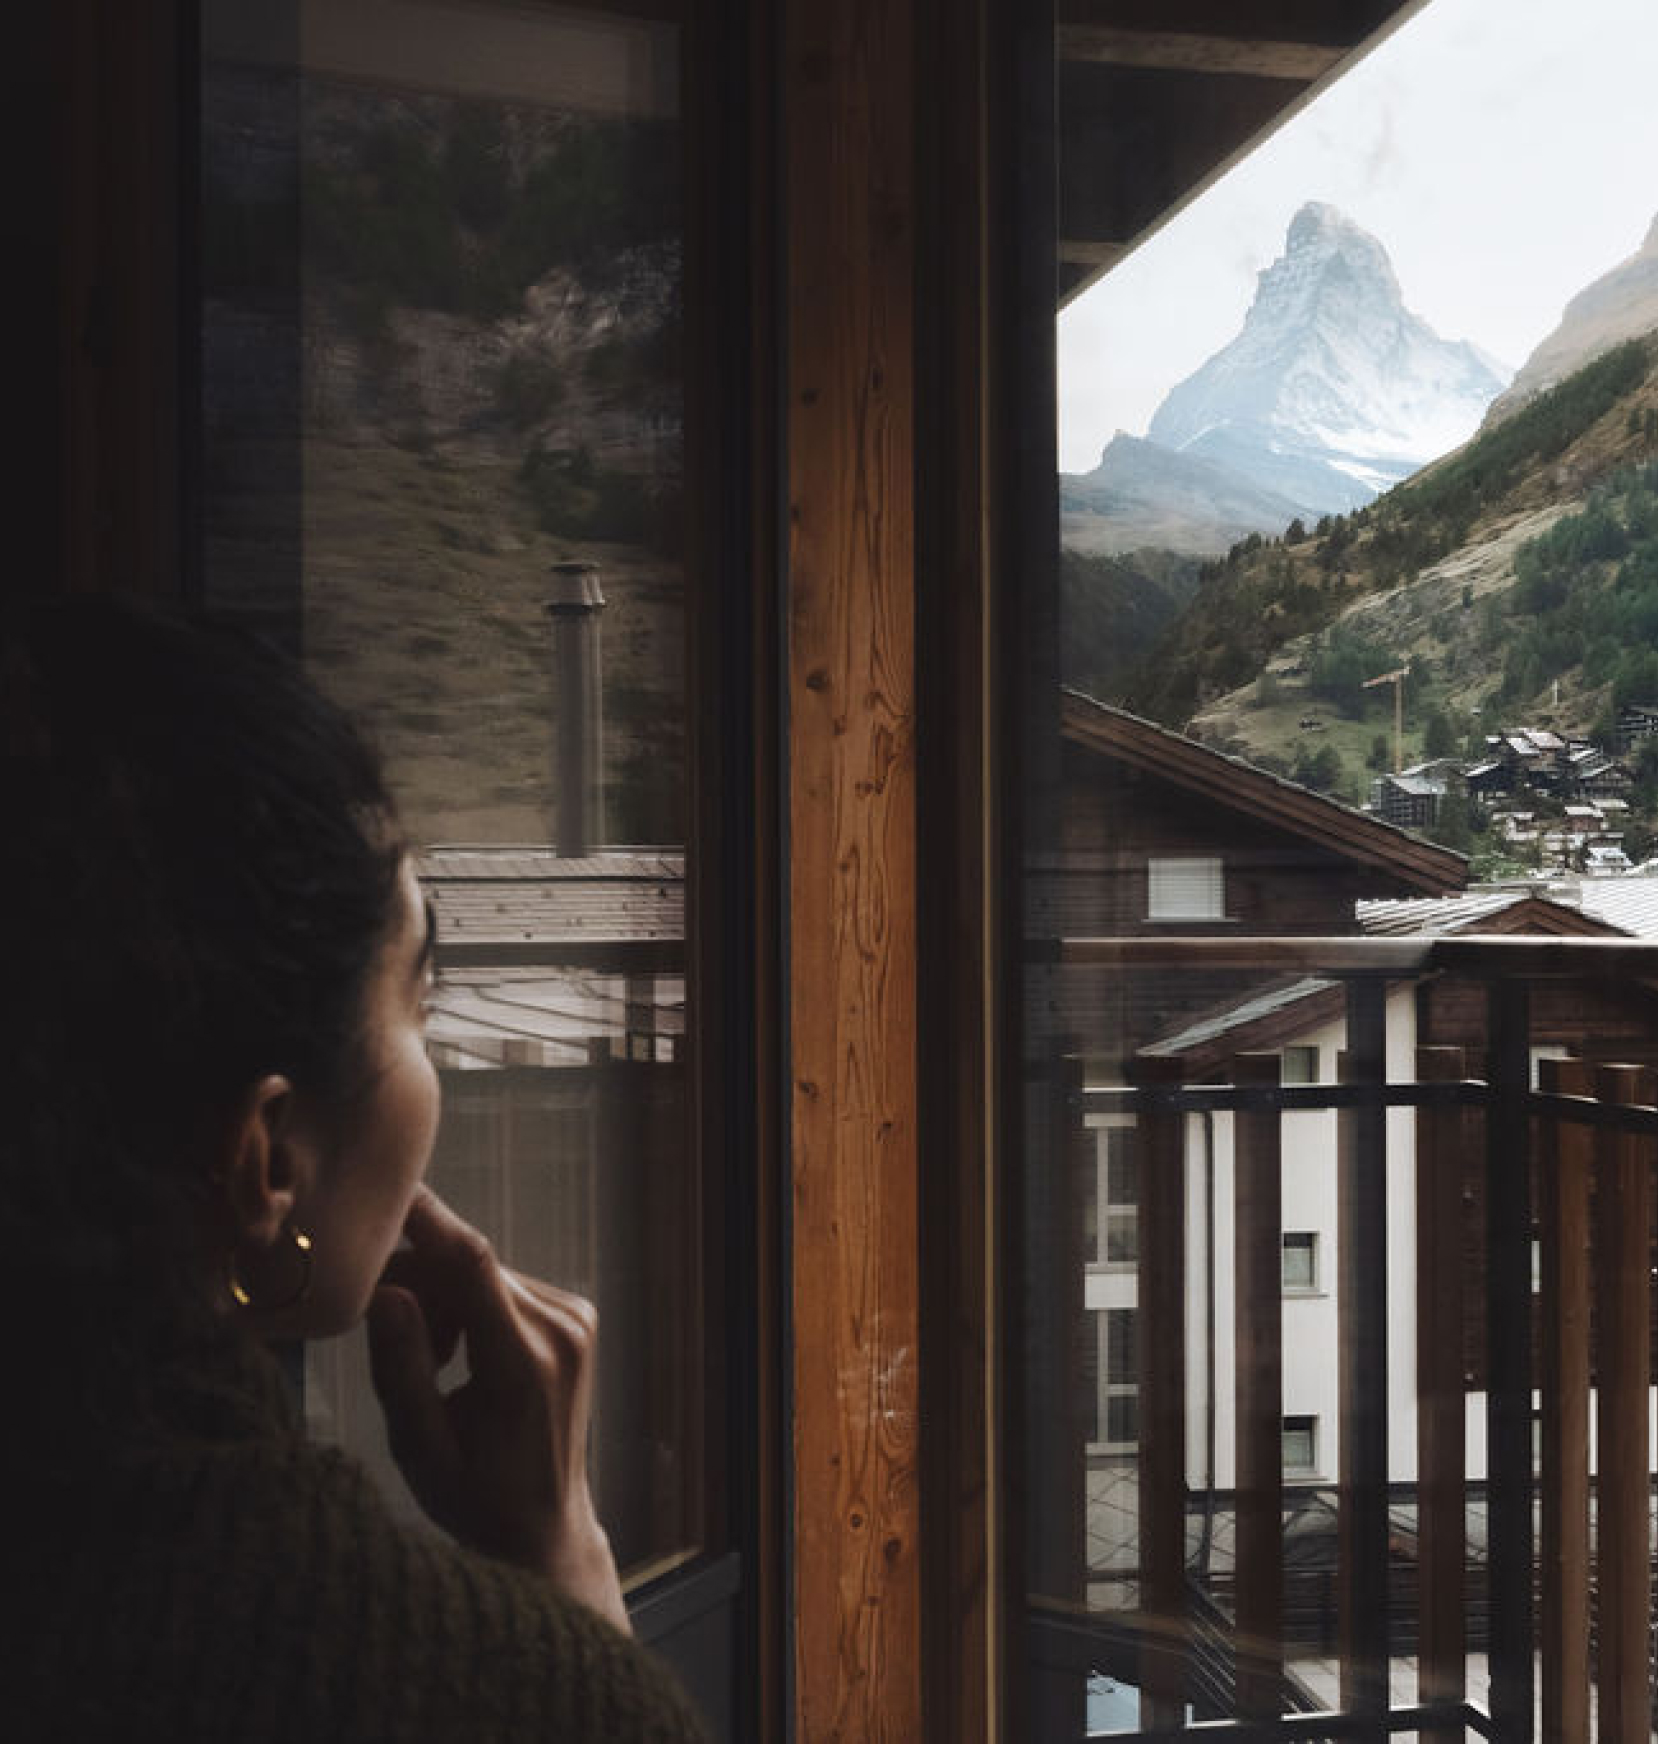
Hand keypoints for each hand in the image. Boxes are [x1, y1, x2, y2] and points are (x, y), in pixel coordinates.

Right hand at [365, 1186, 629, 1634]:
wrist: (543, 1525)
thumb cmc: (472, 1498)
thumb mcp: (419, 1447)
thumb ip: (401, 1368)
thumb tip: (386, 1292)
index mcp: (522, 1362)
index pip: (471, 1262)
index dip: (427, 1218)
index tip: (388, 1188)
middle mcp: (560, 1329)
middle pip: (470, 1264)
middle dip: (416, 1279)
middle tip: (380, 1324)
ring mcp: (576, 1318)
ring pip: (485, 1271)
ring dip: (444, 1297)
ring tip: (434, 1363)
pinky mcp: (578, 1315)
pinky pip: (505, 1284)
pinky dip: (473, 1304)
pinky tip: (463, 1354)